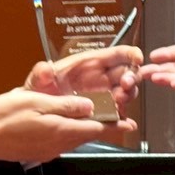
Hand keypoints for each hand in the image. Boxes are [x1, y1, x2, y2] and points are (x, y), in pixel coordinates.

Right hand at [0, 86, 135, 164]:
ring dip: (87, 130)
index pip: (96, 130)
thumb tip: (89, 107)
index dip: (115, 126)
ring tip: (97, 120)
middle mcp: (58, 144)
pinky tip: (68, 124)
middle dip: (103, 127)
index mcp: (61, 131)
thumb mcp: (37, 102)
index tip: (130, 125)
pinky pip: (62, 141)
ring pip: (75, 139)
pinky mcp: (39, 151)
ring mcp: (48, 150)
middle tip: (118, 118)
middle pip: (87, 135)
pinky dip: (71, 132)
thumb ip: (66, 106)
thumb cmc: (4, 116)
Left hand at [24, 44, 141, 114]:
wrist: (38, 115)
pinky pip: (119, 114)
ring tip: (118, 102)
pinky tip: (121, 121)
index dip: (129, 53)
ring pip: (127, 93)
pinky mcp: (105, 113)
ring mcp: (105, 96)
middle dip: (131, 78)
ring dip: (127, 97)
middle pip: (127, 73)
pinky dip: (123, 119)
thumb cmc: (41, 92)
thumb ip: (41, 74)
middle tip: (125, 85)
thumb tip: (44, 69)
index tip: (137, 58)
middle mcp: (101, 78)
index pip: (116, 54)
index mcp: (90, 64)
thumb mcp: (38, 81)